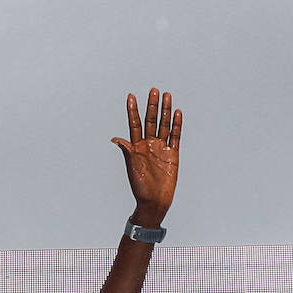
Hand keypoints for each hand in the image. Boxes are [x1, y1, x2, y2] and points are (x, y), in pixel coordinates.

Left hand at [111, 88, 181, 226]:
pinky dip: (176, 125)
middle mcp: (148, 145)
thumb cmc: (140, 187)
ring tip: (166, 96)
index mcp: (136, 147)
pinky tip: (177, 113)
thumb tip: (115, 139)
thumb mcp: (132, 167)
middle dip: (151, 106)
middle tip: (153, 90)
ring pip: (164, 125)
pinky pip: (175, 136)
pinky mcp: (173, 154)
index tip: (131, 96)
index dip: (132, 111)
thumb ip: (127, 151)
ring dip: (165, 111)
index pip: (134, 124)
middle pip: (151, 121)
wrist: (154, 201)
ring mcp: (161, 148)